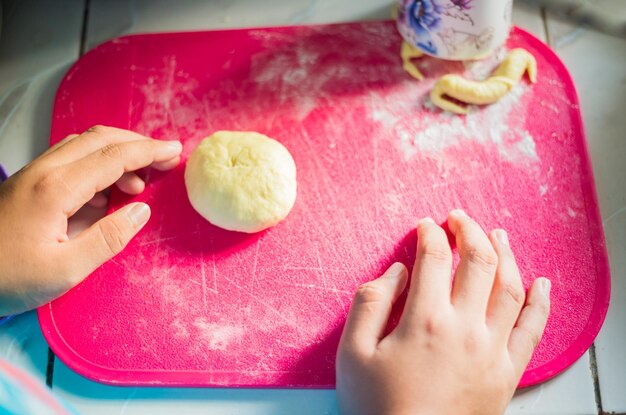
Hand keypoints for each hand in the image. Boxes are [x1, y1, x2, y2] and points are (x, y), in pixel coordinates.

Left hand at [0, 126, 181, 314]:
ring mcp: (33, 174)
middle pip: (99, 138)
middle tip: (165, 159)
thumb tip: (141, 211)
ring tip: (139, 183)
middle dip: (137, 143)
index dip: (149, 151)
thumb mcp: (65, 270)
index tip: (176, 151)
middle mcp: (44, 171)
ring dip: (117, 153)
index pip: (114, 156)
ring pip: (84, 145)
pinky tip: (107, 192)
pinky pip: (70, 160)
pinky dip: (98, 164)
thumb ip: (109, 238)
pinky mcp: (27, 184)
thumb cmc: (7, 279)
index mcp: (57, 189)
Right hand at [336, 210, 550, 414]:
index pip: (435, 257)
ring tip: (496, 234)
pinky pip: (534, 330)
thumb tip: (398, 270)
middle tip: (459, 218)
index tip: (425, 226)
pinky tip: (541, 282)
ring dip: (505, 254)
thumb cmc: (378, 406)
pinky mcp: (508, 373)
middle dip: (469, 231)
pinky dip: (541, 302)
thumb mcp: (353, 353)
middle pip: (478, 262)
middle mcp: (466, 329)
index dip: (430, 234)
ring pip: (510, 288)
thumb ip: (370, 302)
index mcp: (425, 320)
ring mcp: (493, 351)